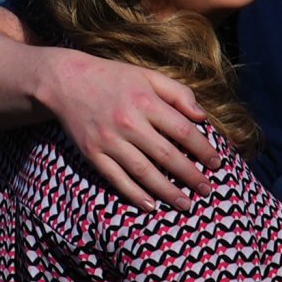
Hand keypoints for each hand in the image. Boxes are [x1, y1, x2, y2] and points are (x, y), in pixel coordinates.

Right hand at [31, 51, 219, 205]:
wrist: (65, 81)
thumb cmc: (113, 77)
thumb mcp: (147, 75)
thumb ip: (178, 93)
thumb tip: (202, 117)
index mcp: (145, 101)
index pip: (182, 131)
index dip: (202, 149)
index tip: (216, 163)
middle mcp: (128, 122)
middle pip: (166, 155)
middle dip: (190, 175)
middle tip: (207, 190)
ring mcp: (109, 141)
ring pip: (143, 172)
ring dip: (167, 191)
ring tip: (185, 204)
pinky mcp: (93, 154)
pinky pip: (116, 179)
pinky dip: (134, 195)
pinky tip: (151, 206)